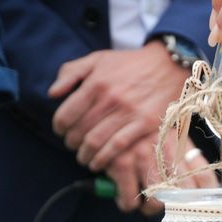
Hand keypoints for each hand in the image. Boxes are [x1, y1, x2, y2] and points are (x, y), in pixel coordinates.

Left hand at [49, 41, 189, 171]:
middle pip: (79, 130)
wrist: (168, 64)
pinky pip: (118, 146)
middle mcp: (110, 98)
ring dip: (85, 154)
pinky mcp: (145, 123)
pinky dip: (104, 158)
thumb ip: (71, 72)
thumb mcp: (98, 59)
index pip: (66, 114)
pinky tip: (98, 163)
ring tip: (83, 157)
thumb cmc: (130, 63)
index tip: (60, 132)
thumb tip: (53, 94)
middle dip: (71, 143)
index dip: (59, 127)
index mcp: (95, 82)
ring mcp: (128, 112)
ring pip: (96, 141)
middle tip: (72, 146)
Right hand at [106, 129, 218, 213]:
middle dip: (177, 207)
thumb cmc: (137, 125)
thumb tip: (198, 183)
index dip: (208, 197)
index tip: (205, 207)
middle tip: (166, 207)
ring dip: (149, 208)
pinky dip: (126, 204)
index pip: (204, 176)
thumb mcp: (164, 132)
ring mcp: (145, 157)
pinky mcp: (122, 163)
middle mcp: (166, 151)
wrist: (104, 108)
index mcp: (180, 143)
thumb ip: (181, 153)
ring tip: (142, 204)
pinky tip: (124, 198)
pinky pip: (129, 200)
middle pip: (184, 194)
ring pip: (157, 202)